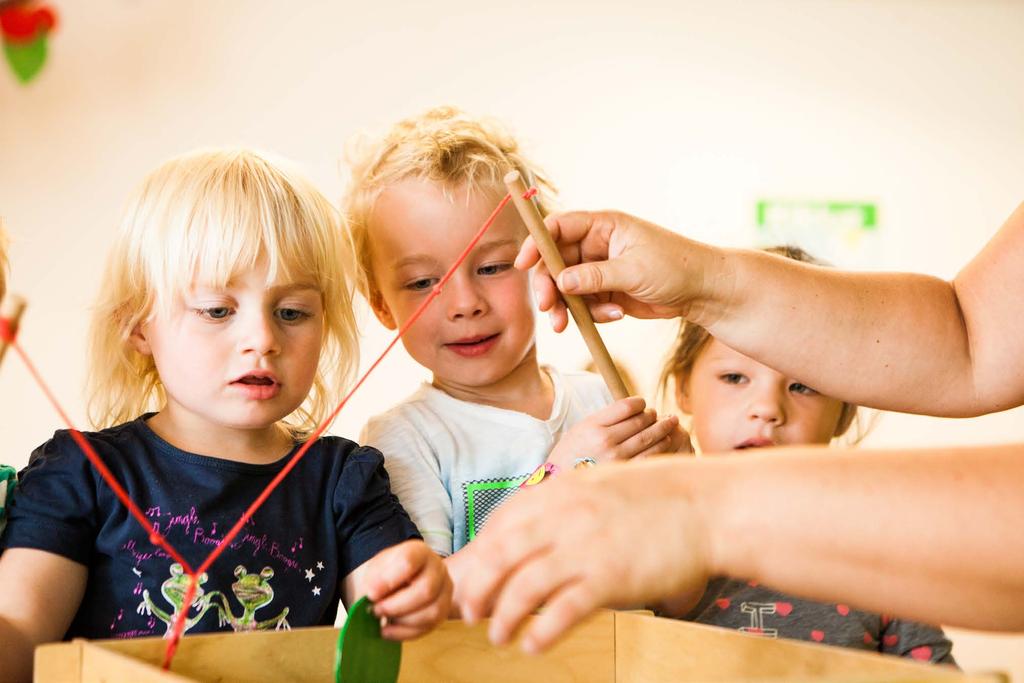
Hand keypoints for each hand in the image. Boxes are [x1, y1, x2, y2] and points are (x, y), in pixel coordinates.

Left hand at [364, 540, 451, 639]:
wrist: (399, 582)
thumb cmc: (388, 574)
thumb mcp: (376, 570)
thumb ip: (373, 580)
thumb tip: (373, 595)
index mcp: (420, 552)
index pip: (409, 562)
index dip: (388, 580)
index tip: (371, 593)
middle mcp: (438, 569)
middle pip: (426, 590)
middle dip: (396, 605)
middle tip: (376, 610)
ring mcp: (444, 592)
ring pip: (431, 613)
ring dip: (402, 620)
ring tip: (383, 619)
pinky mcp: (443, 612)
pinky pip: (429, 628)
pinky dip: (404, 633)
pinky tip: (388, 630)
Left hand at [454, 459, 712, 652]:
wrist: (708, 506)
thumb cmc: (658, 498)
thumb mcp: (600, 486)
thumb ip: (565, 504)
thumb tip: (536, 528)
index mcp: (560, 492)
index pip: (501, 523)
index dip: (480, 553)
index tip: (473, 574)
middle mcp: (564, 518)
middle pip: (500, 556)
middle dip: (478, 587)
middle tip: (470, 611)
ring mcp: (585, 548)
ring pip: (523, 587)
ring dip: (502, 616)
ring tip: (497, 635)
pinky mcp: (609, 578)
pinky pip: (562, 611)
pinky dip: (540, 632)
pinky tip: (532, 645)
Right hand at [515, 210, 721, 331]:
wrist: (703, 292)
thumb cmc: (676, 267)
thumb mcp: (633, 270)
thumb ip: (594, 276)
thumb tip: (560, 282)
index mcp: (604, 226)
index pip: (558, 227)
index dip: (537, 243)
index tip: (522, 264)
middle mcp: (598, 245)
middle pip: (555, 262)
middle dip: (548, 286)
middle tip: (547, 308)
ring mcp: (601, 270)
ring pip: (567, 288)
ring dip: (565, 307)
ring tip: (567, 326)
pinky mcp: (607, 293)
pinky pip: (585, 304)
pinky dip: (592, 314)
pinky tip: (615, 316)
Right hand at [547, 397, 682, 469]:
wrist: (559, 481)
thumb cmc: (572, 452)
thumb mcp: (582, 428)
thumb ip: (606, 418)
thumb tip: (635, 408)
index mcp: (593, 425)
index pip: (626, 406)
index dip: (639, 403)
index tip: (643, 404)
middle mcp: (605, 440)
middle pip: (640, 421)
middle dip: (653, 415)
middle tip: (658, 414)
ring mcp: (616, 458)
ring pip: (648, 438)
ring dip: (662, 429)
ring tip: (668, 424)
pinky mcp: (624, 473)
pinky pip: (649, 457)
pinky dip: (661, 447)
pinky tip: (665, 442)